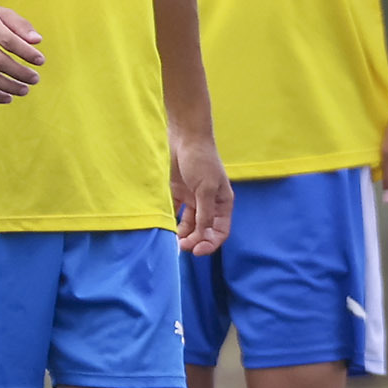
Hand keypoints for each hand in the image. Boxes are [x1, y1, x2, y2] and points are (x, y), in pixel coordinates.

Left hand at [172, 133, 231, 255]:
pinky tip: (164, 228)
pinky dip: (171, 222)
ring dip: (183, 235)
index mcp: (222, 203)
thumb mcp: (206, 188)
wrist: (184, 136)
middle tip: (182, 246)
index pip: (220, 231)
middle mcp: (209, 204)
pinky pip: (175, 214)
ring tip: (173, 241)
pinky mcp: (177, 193)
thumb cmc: (201, 159)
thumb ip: (205, 213)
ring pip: (189, 225)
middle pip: (204, 231)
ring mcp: (193, 199)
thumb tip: (202, 235)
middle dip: (195, 241)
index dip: (210, 243)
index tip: (197, 251)